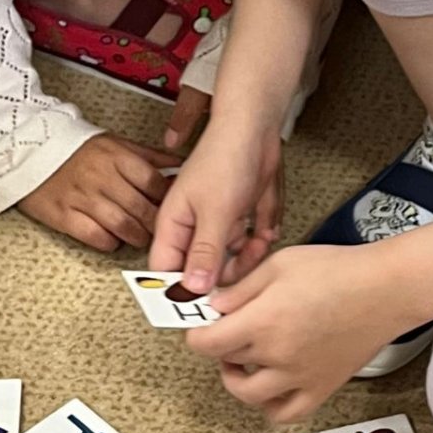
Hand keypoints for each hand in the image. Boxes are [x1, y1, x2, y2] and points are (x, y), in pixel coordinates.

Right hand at [16, 134, 170, 251]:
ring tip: (141, 237)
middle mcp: (101, 177)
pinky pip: (95, 236)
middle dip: (156, 224)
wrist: (27, 150)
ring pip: (122, 225)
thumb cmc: (76, 149)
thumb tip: (180, 165)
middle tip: (162, 231)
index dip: (167, 200)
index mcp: (117, 156)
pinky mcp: (63, 215)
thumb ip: (148, 156)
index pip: (154, 183)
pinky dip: (109, 242)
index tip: (173, 208)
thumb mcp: (115, 143)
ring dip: (137, 236)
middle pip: (141, 208)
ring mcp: (82, 197)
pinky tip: (113, 239)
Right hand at [150, 109, 282, 292]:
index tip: (204, 304)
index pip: (166, 271)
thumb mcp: (215, 212)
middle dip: (224, 274)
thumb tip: (192, 289)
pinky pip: (247, 245)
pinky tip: (267, 230)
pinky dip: (258, 242)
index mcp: (173, 225)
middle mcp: (192, 228)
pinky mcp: (238, 217)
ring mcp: (216, 223)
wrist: (254, 128)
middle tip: (245, 270)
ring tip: (260, 243)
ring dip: (246, 259)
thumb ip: (204, 253)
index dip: (181, 290)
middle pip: (200, 271)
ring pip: (227, 261)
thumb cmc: (225, 159)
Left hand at [187, 243, 406, 422]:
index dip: (196, 334)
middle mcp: (278, 355)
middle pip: (227, 361)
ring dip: (237, 380)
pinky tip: (271, 386)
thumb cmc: (339, 270)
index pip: (207, 344)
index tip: (201, 326)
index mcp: (263, 321)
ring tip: (243, 362)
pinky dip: (271, 406)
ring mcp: (299, 377)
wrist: (385, 289)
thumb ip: (241, 289)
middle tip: (229, 328)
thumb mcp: (279, 264)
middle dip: (221, 344)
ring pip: (249, 394)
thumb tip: (215, 308)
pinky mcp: (320, 388)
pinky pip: (285, 413)